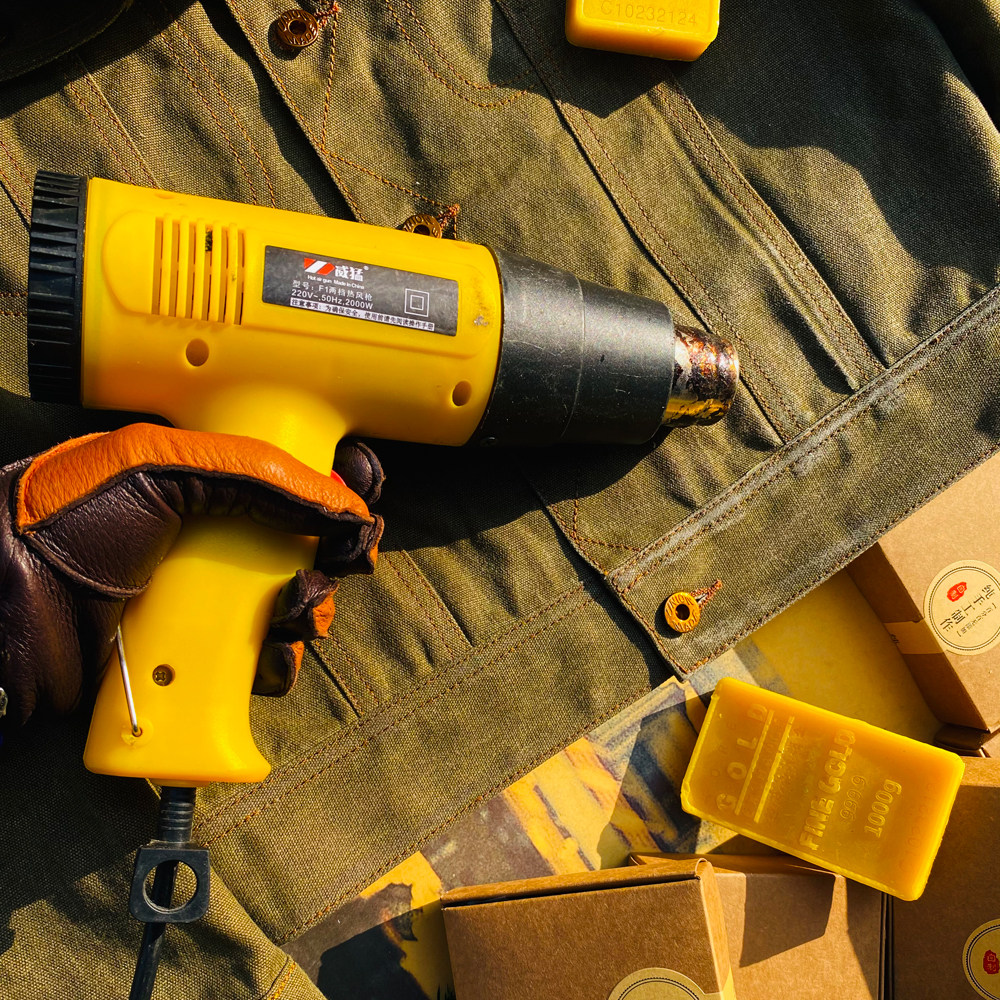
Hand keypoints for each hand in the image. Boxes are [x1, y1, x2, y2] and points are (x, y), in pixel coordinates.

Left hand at [0, 423, 383, 725]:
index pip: (301, 473)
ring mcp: (213, 600)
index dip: (342, 482)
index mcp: (215, 480)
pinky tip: (272, 654)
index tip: (366, 492)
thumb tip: (348, 507)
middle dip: (340, 553)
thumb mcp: (161, 466)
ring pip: (300, 606)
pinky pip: (268, 663)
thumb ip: (259, 474)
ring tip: (294, 612)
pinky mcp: (202, 660)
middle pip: (314, 543)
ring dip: (315, 611)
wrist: (3, 606)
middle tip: (342, 559)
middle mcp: (222, 538)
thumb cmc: (67, 519)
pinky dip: (283, 662)